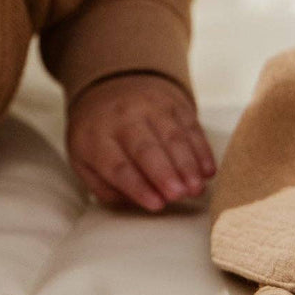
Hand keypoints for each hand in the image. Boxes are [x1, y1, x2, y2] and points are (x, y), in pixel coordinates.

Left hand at [66, 72, 215, 211]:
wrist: (113, 90)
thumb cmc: (100, 138)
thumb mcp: (86, 162)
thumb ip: (106, 187)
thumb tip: (138, 201)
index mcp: (95, 137)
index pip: (117, 165)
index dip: (138, 186)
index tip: (157, 205)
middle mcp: (121, 117)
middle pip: (145, 148)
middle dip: (163, 173)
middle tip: (179, 195)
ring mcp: (149, 106)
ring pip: (171, 136)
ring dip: (187, 164)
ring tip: (196, 188)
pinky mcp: (173, 102)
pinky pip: (190, 126)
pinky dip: (201, 150)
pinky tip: (208, 171)